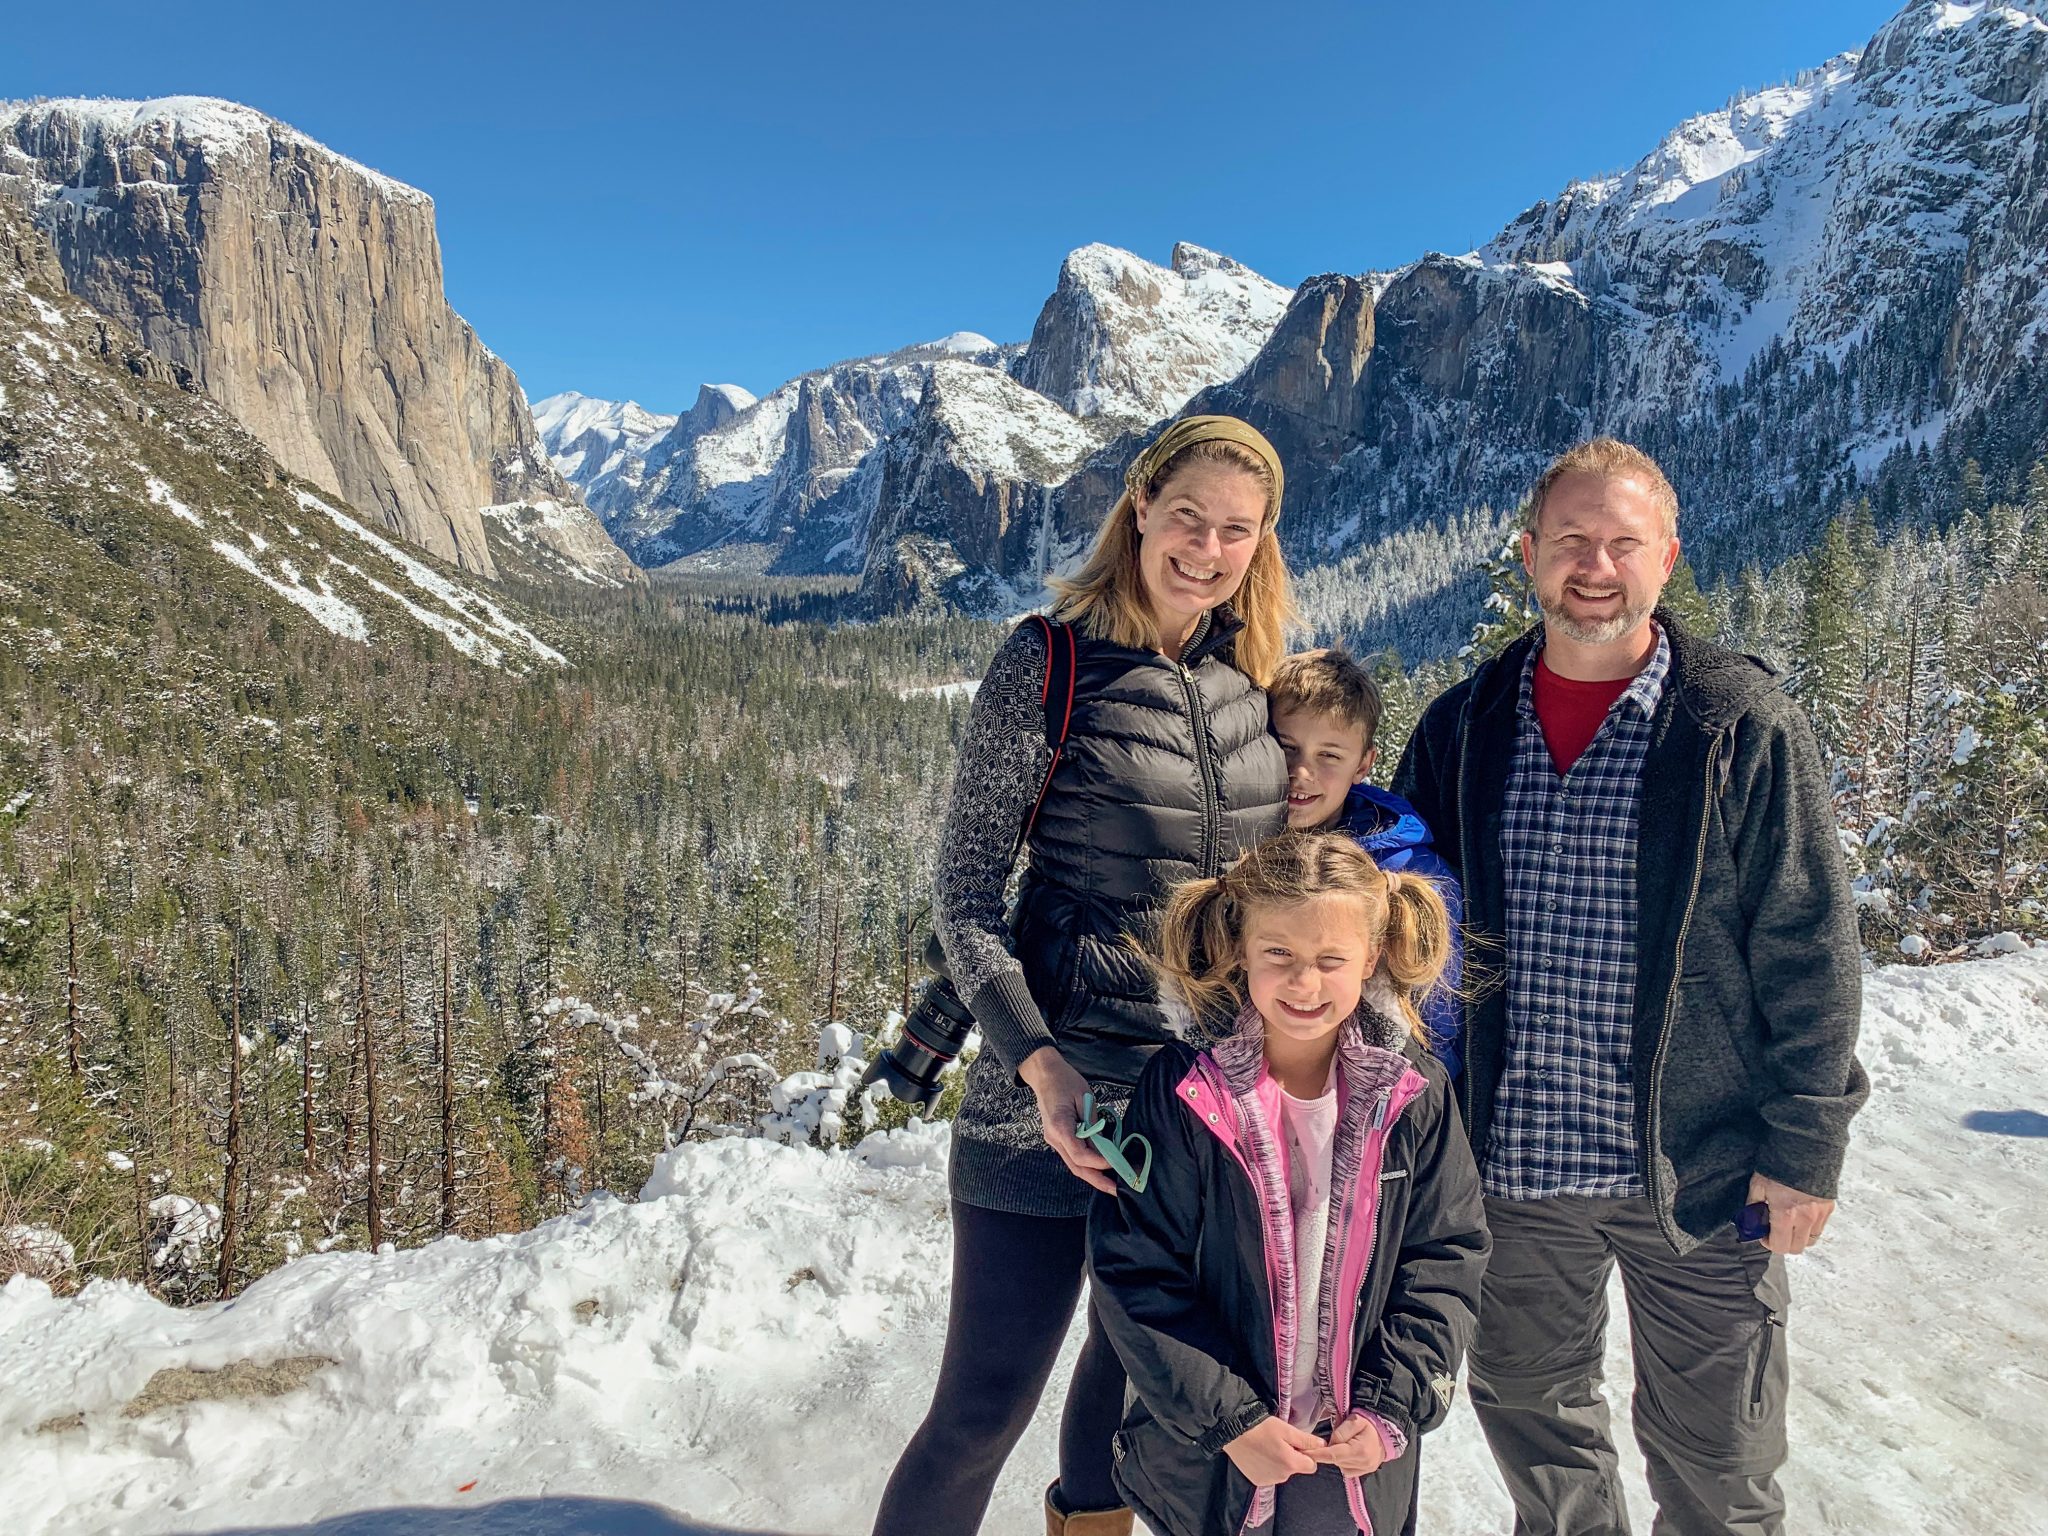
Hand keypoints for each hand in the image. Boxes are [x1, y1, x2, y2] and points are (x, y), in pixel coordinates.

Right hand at [1019, 1046, 1115, 1194]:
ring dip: (1093, 1175)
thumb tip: (1106, 1146)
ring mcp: (1053, 1139)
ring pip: (1074, 1164)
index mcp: (1059, 1126)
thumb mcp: (1085, 1099)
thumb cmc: (1066, 1081)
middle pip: (1076, 1167)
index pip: (1080, 1154)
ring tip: (1112, 1183)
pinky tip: (1101, 1167)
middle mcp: (1053, 1137)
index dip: (1099, 1162)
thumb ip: (1093, 1124)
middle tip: (1117, 1190)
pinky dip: (1088, 1164)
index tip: (1116, 1162)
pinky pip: (1073, 1155)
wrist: (1044, 1073)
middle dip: (1097, 1180)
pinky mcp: (1057, 1138)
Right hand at [1222, 1416, 1321, 1487]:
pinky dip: (1268, 1467)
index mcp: (1291, 1464)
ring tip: (1267, 1447)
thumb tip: (1322, 1445)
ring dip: (1279, 1462)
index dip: (1307, 1454)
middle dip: (1292, 1457)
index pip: (1311, 1466)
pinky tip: (1260, 1454)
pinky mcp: (1258, 1480)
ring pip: (1283, 1472)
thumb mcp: (1285, 1429)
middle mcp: (1282, 1476)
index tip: (1297, 1444)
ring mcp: (1269, 1480)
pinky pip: (1270, 1475)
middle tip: (1279, 1442)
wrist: (1233, 1433)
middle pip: (1295, 1469)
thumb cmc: (1260, 1428)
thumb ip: (1305, 1440)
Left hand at [1311, 1413, 1388, 1475]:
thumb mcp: (1354, 1420)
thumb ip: (1340, 1432)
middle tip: (1327, 1440)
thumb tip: (1330, 1444)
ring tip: (1343, 1444)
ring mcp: (1364, 1470)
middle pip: (1335, 1460)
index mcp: (1359, 1450)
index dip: (1317, 1454)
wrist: (1385, 1433)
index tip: (1304, 1452)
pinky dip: (1342, 1462)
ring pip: (1339, 1465)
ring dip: (1336, 1457)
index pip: (1333, 1455)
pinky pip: (1346, 1470)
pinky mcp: (1364, 1473)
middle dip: (1327, 1452)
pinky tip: (1347, 1453)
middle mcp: (1362, 1463)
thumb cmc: (1368, 1424)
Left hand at [1747, 1172, 1834, 1254]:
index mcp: (1785, 1215)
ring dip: (1799, 1237)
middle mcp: (1805, 1219)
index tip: (1764, 1234)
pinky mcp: (1829, 1208)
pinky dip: (1811, 1227)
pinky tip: (1801, 1214)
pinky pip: (1820, 1227)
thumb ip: (1753, 1205)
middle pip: (1797, 1248)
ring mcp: (1820, 1215)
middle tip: (1776, 1230)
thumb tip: (1750, 1220)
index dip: (1768, 1243)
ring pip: (1811, 1240)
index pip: (1780, 1246)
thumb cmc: (1778, 1166)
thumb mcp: (1758, 1184)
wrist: (1804, 1149)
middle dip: (1784, 1243)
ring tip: (1790, 1223)